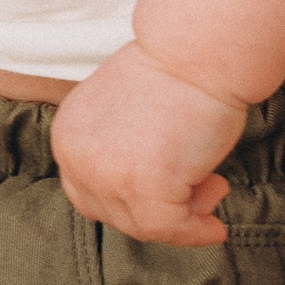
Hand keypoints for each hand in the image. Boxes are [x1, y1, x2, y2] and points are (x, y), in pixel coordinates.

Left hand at [53, 44, 244, 247]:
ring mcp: (106, 174)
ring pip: (141, 225)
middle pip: (111, 213)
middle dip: (158, 210)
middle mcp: (76, 157)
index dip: (129, 201)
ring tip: (215, 188)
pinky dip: (195, 233)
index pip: (88, 191)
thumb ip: (122, 150)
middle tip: (201, 191)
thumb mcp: (126, 113)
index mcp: (69, 135)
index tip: (169, 193)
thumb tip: (149, 194)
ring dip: (182, 219)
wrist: (199, 51)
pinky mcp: (143, 187)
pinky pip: (170, 229)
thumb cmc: (176, 72)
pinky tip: (216, 227)